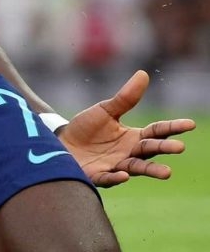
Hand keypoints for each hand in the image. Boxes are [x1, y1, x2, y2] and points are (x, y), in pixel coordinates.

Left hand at [59, 70, 195, 187]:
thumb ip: (125, 98)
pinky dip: (116, 177)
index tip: (190, 124)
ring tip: (167, 173)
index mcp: (133, 137)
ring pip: (136, 168)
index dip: (173, 127)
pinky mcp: (98, 175)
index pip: (157, 131)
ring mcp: (115, 165)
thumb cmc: (87, 127)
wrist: (62, 143)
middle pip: (149, 150)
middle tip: (179, 147)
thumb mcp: (106, 110)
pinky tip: (123, 175)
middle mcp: (129, 153)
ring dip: (151, 170)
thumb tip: (143, 74)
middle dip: (164, 149)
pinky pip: (109, 177)